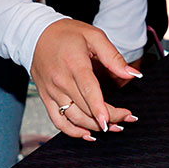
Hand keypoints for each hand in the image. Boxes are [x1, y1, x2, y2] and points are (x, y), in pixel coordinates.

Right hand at [31, 19, 137, 139]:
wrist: (36, 34)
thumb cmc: (67, 33)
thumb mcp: (94, 36)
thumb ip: (113, 57)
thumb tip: (132, 74)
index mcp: (74, 64)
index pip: (88, 90)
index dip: (99, 108)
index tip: (110, 121)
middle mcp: (61, 80)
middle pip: (85, 107)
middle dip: (108, 117)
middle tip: (127, 119)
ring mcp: (52, 91)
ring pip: (73, 117)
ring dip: (93, 127)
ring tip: (113, 127)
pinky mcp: (46, 97)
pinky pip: (58, 121)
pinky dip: (72, 131)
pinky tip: (87, 134)